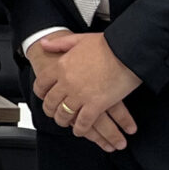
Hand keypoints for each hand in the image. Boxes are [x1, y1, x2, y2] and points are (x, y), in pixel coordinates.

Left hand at [28, 32, 139, 150]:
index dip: (41, 93)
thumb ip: (59, 43)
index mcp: (61, 66)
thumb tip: (44, 44)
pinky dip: (80, 129)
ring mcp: (80, 95)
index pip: (41, 84)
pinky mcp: (95, 105)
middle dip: (50, 110)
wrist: (127, 52)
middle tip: (53, 113)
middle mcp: (67, 82)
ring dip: (63, 121)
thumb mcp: (79, 39)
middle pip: (51, 102)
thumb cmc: (107, 45)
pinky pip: (82, 122)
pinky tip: (80, 130)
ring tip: (66, 123)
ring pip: (64, 114)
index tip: (44, 96)